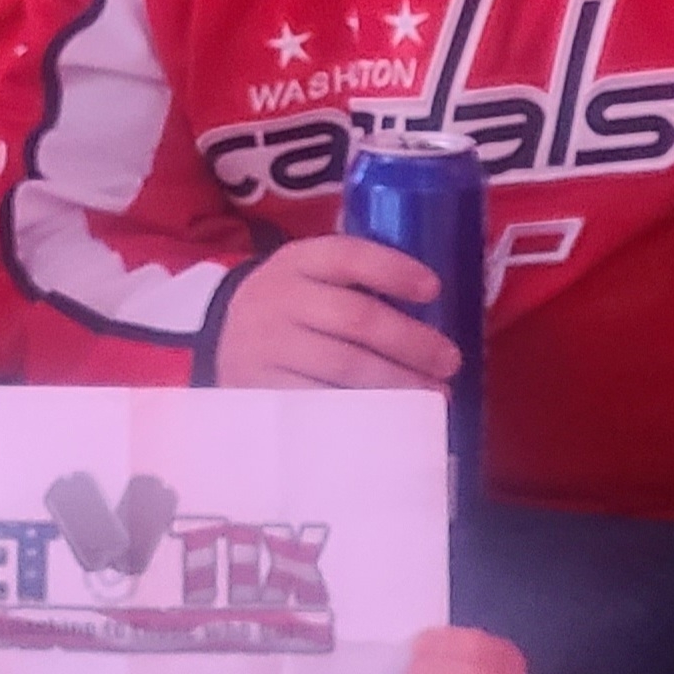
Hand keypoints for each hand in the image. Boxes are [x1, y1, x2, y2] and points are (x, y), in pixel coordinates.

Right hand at [211, 236, 458, 391]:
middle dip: (410, 342)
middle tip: (449, 361)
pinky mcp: (260, 388)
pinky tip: (391, 417)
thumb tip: (435, 300)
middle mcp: (279, 298)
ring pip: (342, 365)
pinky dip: (362, 412)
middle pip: (356, 318)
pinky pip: (320, 402)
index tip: (434, 290)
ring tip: (433, 394)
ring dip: (397, 383)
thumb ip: (357, 280)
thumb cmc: (293, 308)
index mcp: (299, 261)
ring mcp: (266, 346)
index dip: (394, 271)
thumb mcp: (311, 277)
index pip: (349, 256)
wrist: (224, 339)